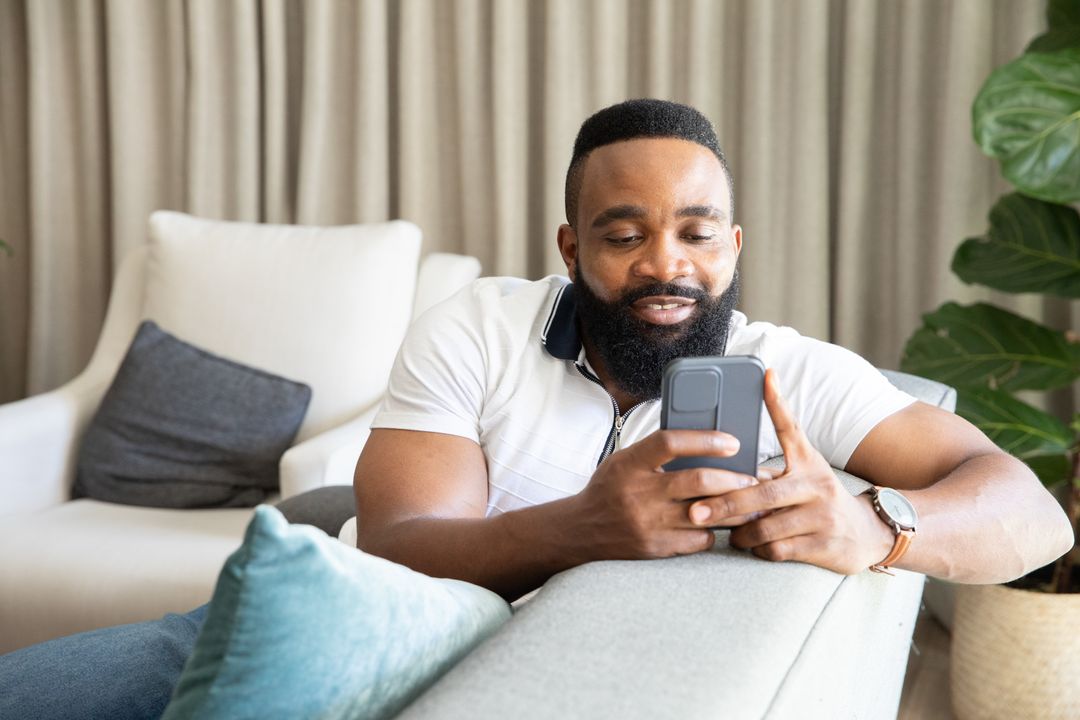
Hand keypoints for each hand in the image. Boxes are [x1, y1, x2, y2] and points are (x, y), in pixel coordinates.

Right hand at [572, 428, 765, 560]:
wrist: (580, 531)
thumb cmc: (609, 489)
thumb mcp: (624, 461)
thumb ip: (656, 452)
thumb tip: (703, 440)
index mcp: (629, 464)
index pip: (670, 442)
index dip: (705, 439)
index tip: (732, 442)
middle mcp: (639, 493)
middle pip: (698, 481)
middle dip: (734, 479)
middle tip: (753, 478)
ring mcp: (648, 523)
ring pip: (706, 514)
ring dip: (735, 508)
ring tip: (753, 503)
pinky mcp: (656, 548)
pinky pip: (699, 539)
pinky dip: (713, 530)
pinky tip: (719, 524)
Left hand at [686, 369, 894, 574]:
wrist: (866, 534)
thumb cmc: (817, 498)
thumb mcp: (803, 472)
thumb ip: (771, 464)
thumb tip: (729, 450)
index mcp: (807, 461)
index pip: (791, 427)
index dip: (777, 402)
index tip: (766, 376)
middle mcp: (816, 484)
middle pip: (763, 494)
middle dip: (724, 504)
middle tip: (696, 512)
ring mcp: (821, 516)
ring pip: (765, 527)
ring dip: (740, 534)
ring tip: (731, 533)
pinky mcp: (823, 545)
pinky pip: (777, 550)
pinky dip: (760, 550)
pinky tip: (756, 546)